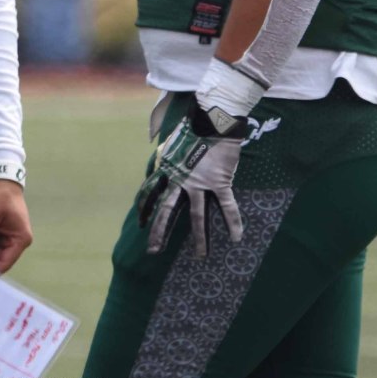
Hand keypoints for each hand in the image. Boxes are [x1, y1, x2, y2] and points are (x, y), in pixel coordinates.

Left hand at [137, 104, 245, 257]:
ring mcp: (199, 183)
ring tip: (200, 256)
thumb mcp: (171, 142)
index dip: (144, 209)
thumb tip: (155, 152)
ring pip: (197, 217)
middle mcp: (179, 180)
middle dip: (159, 233)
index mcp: (166, 170)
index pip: (149, 193)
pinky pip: (227, 207)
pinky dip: (233, 222)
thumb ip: (164, 153)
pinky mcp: (219, 182)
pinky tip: (237, 238)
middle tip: (153, 251)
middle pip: (167, 211)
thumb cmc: (192, 128)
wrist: (213, 121)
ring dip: (199, 238)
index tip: (139, 224)